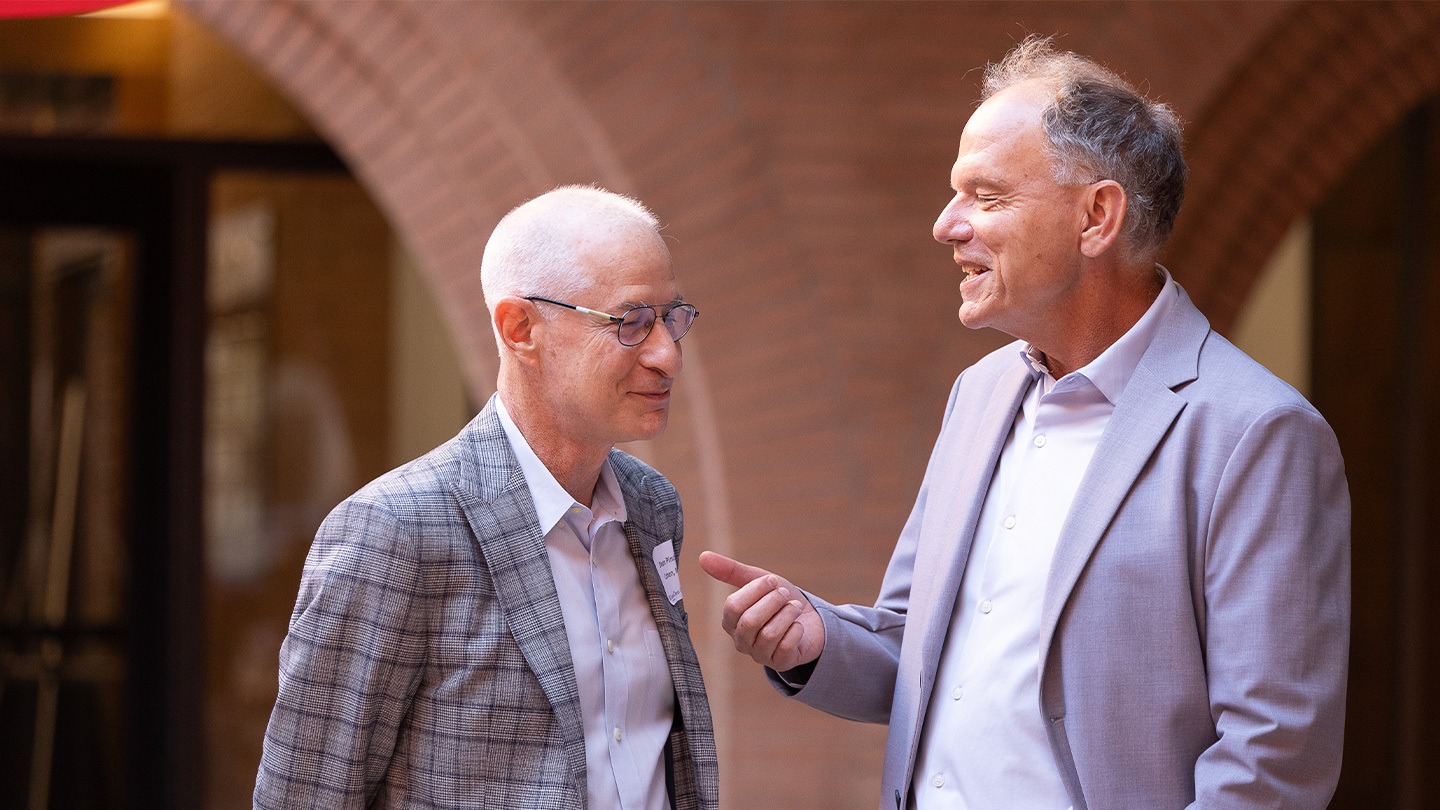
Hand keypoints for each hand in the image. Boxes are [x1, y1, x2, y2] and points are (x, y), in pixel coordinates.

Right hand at [698, 550, 824, 671]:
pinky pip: (786, 646)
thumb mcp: (758, 581)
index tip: (772, 580)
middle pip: (750, 621)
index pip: (733, 606)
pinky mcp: (779, 663)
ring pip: (769, 634)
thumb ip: (731, 570)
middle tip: (784, 594)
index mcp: (730, 621)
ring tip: (794, 607)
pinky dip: (796, 630)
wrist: (810, 619)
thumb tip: (702, 556)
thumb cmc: (778, 601)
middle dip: (772, 602)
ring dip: (787, 614)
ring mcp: (759, 655)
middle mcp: (740, 641)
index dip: (756, 589)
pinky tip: (798, 626)